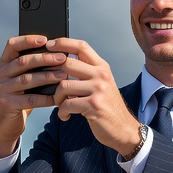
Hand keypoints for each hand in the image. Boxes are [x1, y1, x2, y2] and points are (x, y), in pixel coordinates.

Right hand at [0, 35, 66, 157]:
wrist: (5, 124)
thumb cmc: (19, 98)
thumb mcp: (22, 80)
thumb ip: (32, 68)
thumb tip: (58, 55)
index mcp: (3, 64)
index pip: (12, 45)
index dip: (28, 40)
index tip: (45, 40)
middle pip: (22, 62)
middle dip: (44, 59)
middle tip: (62, 58)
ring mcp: (0, 89)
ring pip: (27, 79)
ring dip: (47, 77)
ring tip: (63, 76)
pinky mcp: (5, 104)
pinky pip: (29, 99)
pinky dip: (45, 98)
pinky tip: (57, 96)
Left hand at [49, 38, 140, 158]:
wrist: (123, 129)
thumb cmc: (108, 108)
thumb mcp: (101, 85)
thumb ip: (86, 73)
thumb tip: (61, 64)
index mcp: (102, 68)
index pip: (81, 46)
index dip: (63, 43)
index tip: (49, 44)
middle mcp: (101, 75)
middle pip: (67, 63)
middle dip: (53, 75)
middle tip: (50, 85)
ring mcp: (99, 89)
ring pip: (63, 85)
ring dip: (57, 98)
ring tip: (61, 105)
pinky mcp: (94, 105)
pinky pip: (66, 104)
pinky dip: (62, 112)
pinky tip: (65, 116)